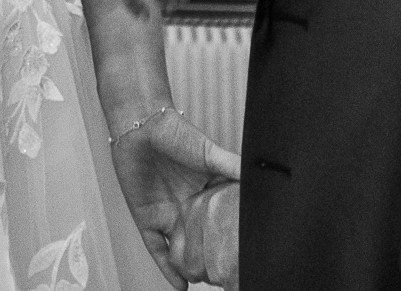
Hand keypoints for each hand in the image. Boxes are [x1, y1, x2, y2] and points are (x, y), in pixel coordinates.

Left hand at [109, 107, 239, 287]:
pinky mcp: (148, 219)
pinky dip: (166, 267)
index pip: (222, 220)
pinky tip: (179, 285)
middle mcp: (189, 206)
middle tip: (227, 277)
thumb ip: (233, 166)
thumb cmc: (175, 132)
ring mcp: (168, 214)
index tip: (246, 255)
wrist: (140, 126)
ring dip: (191, 268)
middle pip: (203, 239)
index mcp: (207, 192)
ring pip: (182, 248)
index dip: (233, 237)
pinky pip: (157, 248)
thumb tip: (260, 176)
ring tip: (206, 285)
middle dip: (213, 258)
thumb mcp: (210, 152)